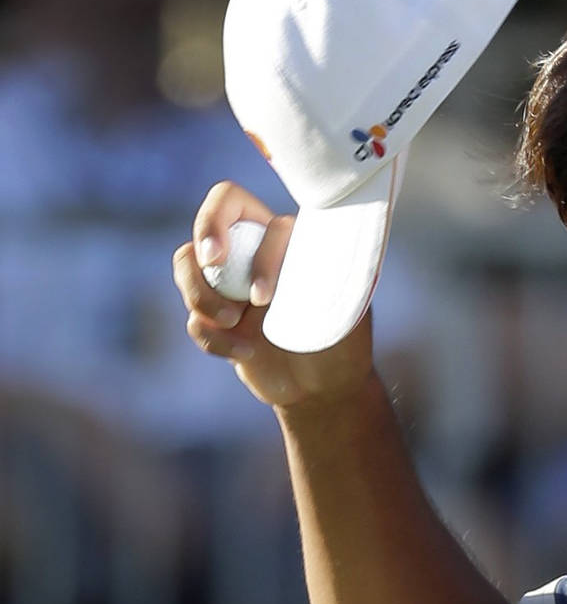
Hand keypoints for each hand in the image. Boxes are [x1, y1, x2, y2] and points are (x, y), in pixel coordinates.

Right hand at [172, 182, 373, 410]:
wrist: (324, 389)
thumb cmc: (341, 342)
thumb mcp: (340, 307)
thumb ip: (321, 278)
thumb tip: (305, 256)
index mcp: (284, 237)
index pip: (261, 213)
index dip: (255, 248)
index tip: (263, 295)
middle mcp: (251, 253)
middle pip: (207, 222)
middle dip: (205, 234)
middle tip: (211, 262)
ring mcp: (228, 285)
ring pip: (187, 265)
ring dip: (201, 295)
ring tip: (232, 323)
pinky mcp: (215, 320)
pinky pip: (195, 319)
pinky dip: (213, 339)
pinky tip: (246, 354)